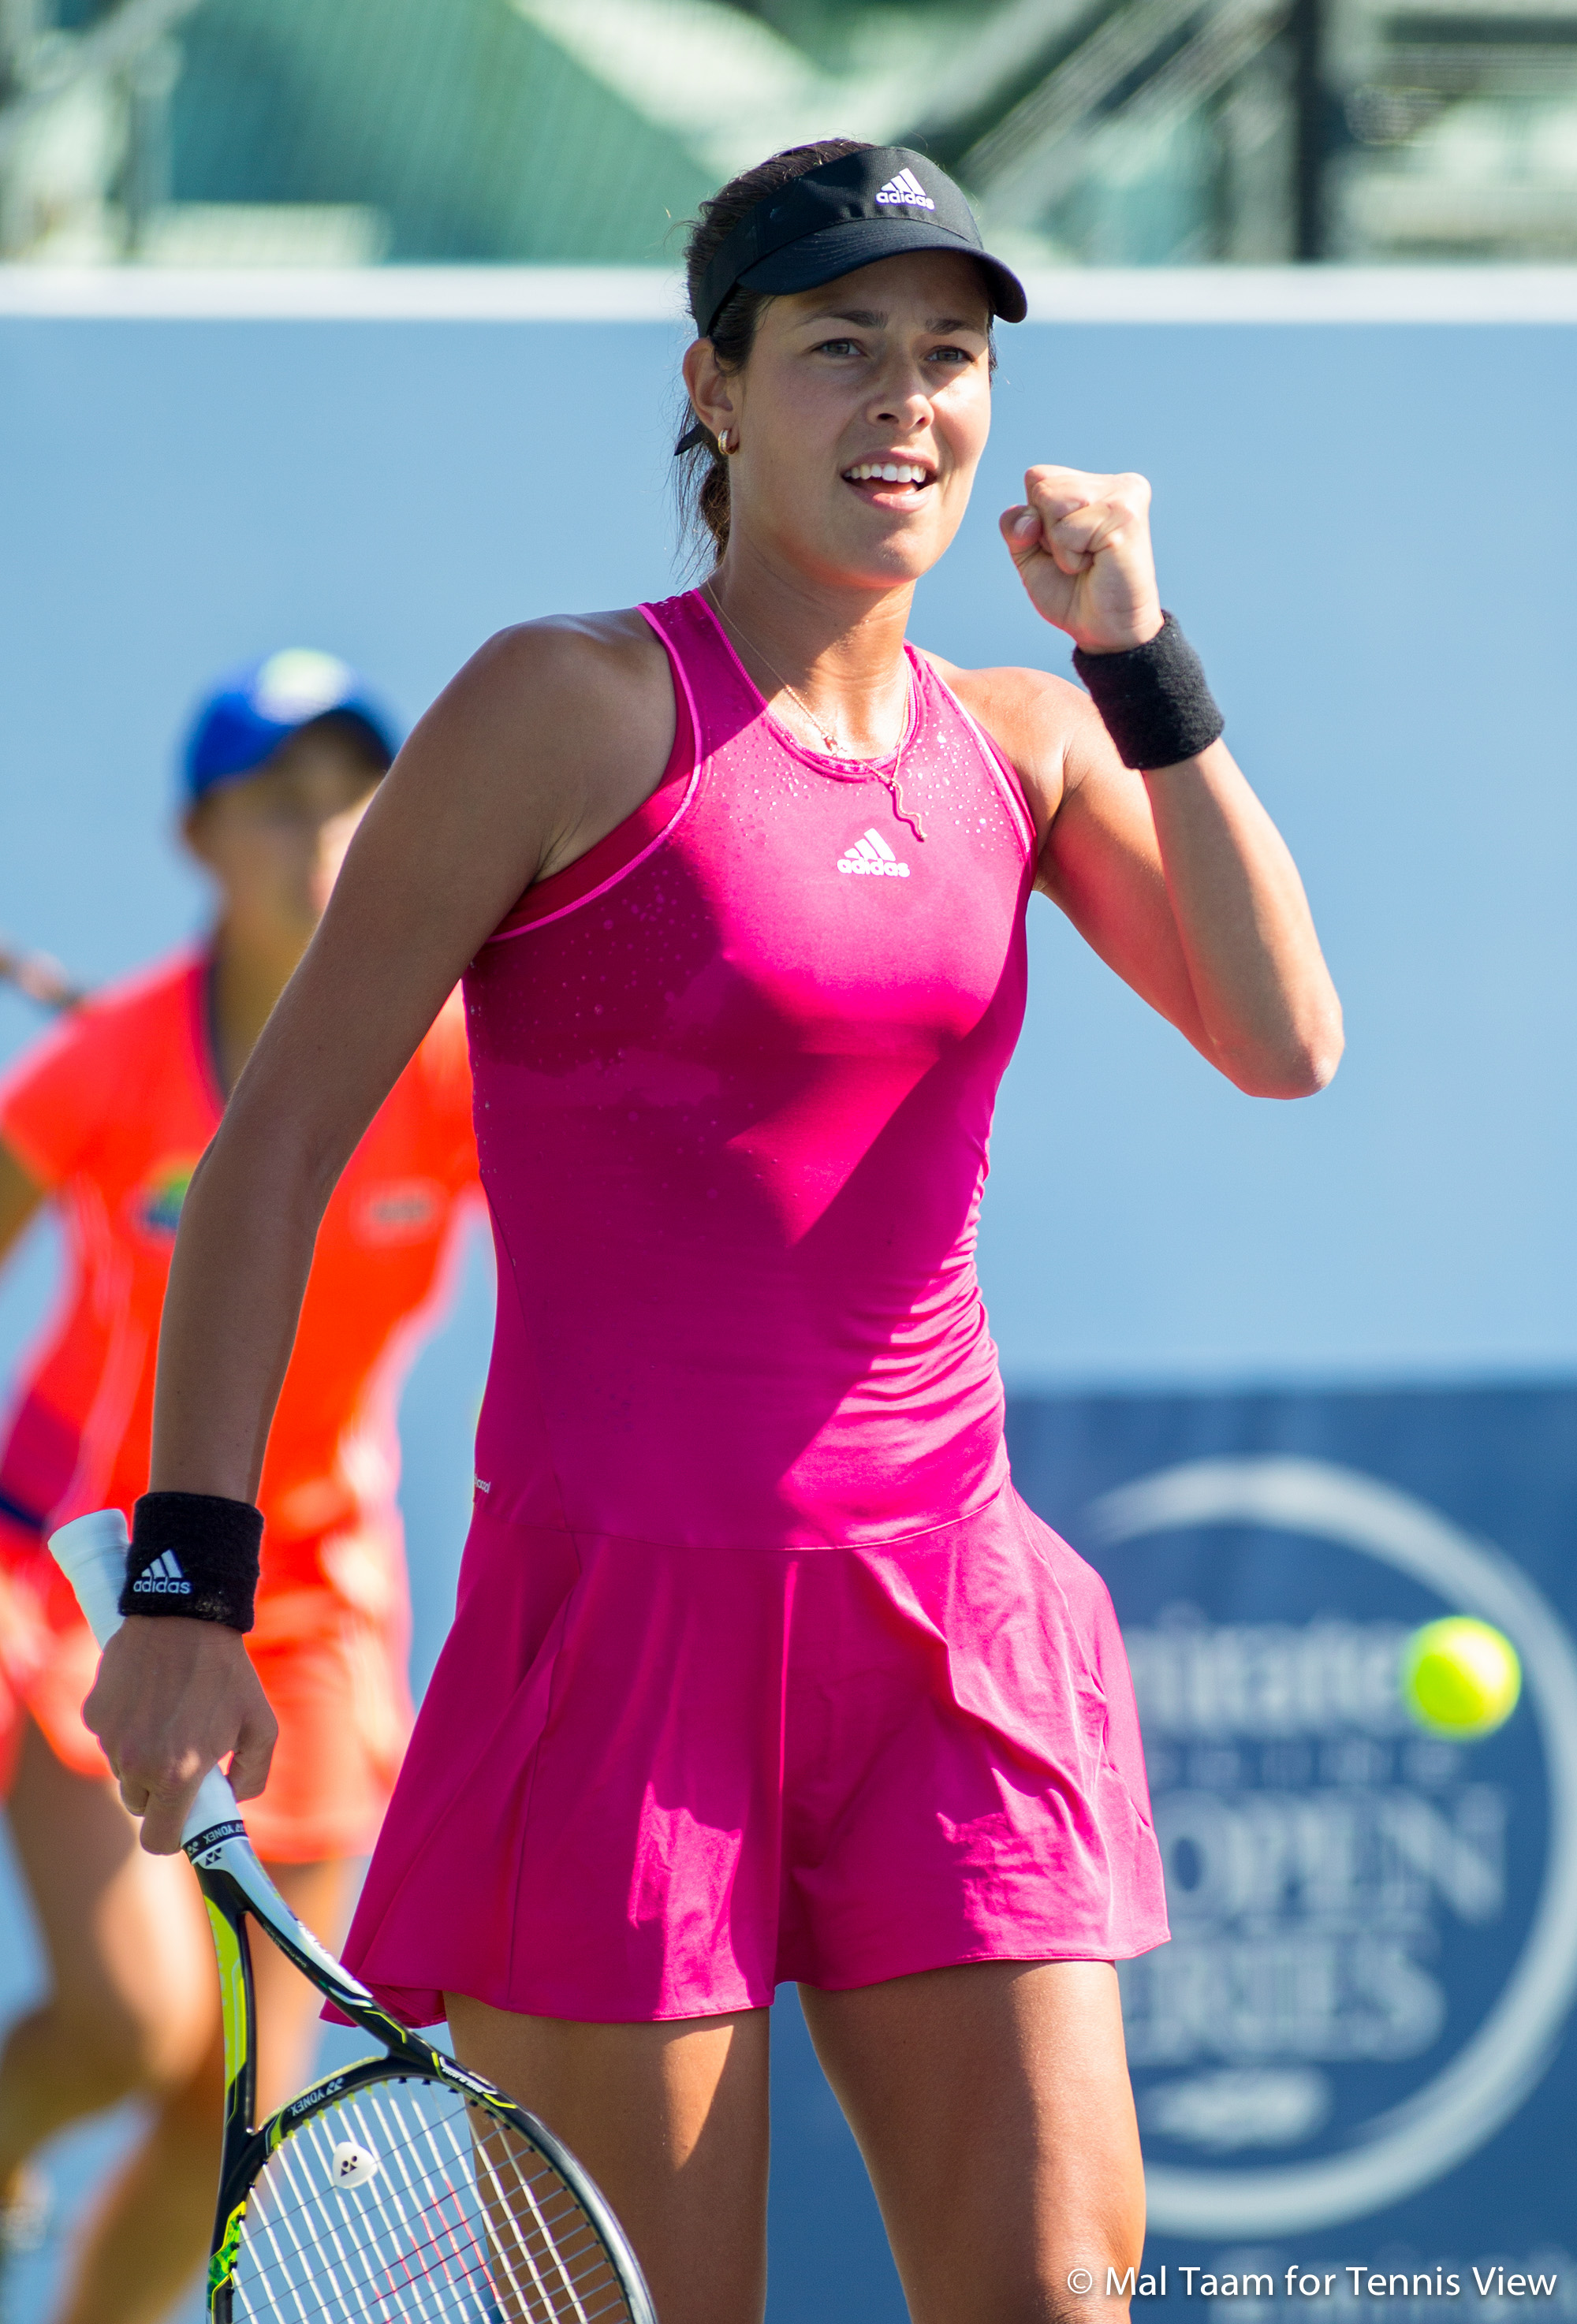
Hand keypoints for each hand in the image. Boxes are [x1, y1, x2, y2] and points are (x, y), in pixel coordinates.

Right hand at [84, 1616, 276, 1853]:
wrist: (185, 1616)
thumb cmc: (228, 1671)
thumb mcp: (261, 1725)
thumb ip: (253, 1774)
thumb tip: (235, 1798)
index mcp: (176, 1774)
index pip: (159, 1839)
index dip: (173, 1834)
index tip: (184, 1818)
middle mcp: (136, 1763)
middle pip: (140, 1804)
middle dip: (160, 1790)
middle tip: (183, 1756)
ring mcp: (110, 1738)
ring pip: (122, 1770)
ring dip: (142, 1757)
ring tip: (169, 1716)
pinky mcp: (94, 1713)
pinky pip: (108, 1737)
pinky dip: (125, 1727)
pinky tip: (148, 1697)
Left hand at [1000, 465, 1163, 653]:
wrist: (1105, 631)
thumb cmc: (1072, 593)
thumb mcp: (1030, 554)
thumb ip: (1015, 525)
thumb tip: (1028, 518)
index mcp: (1096, 485)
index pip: (1037, 477)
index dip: (1035, 519)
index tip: (1065, 546)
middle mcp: (1116, 483)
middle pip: (1041, 484)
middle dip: (1045, 530)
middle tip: (1078, 557)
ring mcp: (1125, 495)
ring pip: (1051, 500)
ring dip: (1058, 544)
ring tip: (1087, 560)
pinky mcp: (1125, 516)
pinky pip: (1066, 529)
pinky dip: (1069, 557)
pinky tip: (1096, 565)